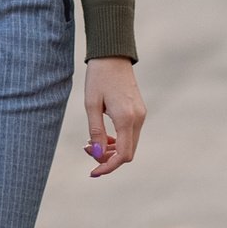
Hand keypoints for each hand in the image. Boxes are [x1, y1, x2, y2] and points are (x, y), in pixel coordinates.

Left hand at [83, 56, 143, 177]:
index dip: (108, 167)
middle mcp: (138, 119)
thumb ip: (95, 132)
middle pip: (127, 152)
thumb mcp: (91, 105)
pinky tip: (102, 134)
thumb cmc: (98, 78)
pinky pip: (130, 134)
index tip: (93, 172)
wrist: (113, 55)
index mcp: (126, 118)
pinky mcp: (139, 111)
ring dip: (111, 149)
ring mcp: (140, 115)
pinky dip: (116, 139)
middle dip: (107, 158)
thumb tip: (96, 155)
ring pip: (129, 144)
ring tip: (90, 141)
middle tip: (86, 148)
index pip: (123, 155)